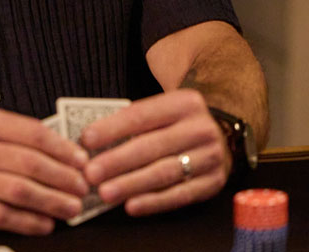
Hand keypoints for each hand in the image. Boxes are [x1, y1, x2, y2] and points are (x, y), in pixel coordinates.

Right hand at [0, 105, 90, 233]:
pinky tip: (43, 224)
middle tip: (83, 188)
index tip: (82, 160)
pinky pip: (0, 215)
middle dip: (64, 178)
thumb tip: (60, 151)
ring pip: (18, 191)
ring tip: (70, 208)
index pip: (31, 132)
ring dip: (51, 202)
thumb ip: (10, 134)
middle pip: (29, 163)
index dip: (63, 149)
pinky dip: (27, 222)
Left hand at [80, 89, 228, 215]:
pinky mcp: (213, 182)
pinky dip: (153, 202)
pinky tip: (131, 206)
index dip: (112, 128)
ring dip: (131, 184)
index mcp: (183, 103)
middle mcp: (200, 128)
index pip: (141, 115)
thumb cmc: (176, 124)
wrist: (222, 136)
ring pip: (164, 173)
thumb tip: (91, 142)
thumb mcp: (161, 111)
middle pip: (152, 146)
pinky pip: (180, 195)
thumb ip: (132, 122)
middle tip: (90, 173)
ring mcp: (210, 156)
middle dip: (117, 161)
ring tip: (105, 193)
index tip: (86, 140)